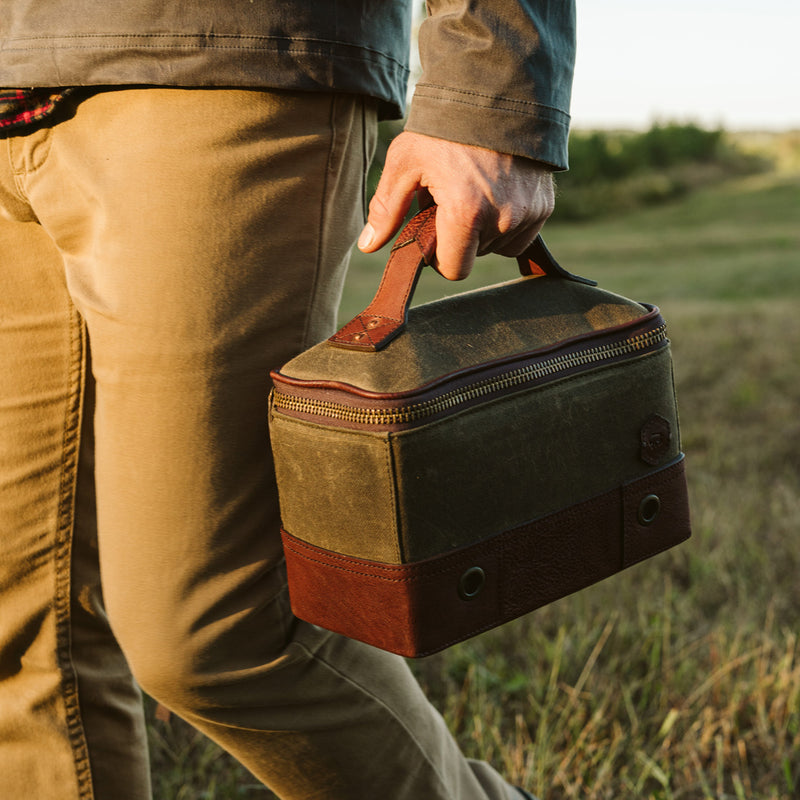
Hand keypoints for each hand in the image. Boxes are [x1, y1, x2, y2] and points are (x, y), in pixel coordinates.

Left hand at [357, 131, 555, 279]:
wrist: (497, 91)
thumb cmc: (444, 127)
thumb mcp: (405, 162)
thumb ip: (386, 209)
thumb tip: (368, 246)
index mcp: (466, 213)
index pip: (454, 269)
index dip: (439, 256)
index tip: (433, 231)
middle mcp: (503, 218)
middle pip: (475, 256)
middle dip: (460, 236)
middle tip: (452, 199)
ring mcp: (528, 213)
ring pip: (500, 247)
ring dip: (484, 231)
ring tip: (474, 191)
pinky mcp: (544, 206)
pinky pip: (522, 234)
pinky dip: (507, 222)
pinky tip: (496, 191)